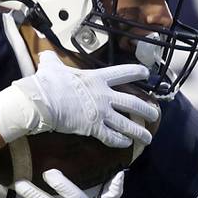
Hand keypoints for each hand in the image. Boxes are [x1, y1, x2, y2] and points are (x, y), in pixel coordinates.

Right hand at [0, 50, 158, 146]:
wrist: (42, 102)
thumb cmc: (47, 83)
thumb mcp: (52, 67)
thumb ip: (53, 60)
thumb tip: (45, 53)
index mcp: (97, 78)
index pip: (124, 72)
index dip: (138, 72)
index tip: (147, 74)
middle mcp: (104, 96)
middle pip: (133, 103)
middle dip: (147, 110)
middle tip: (155, 114)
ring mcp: (101, 113)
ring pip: (127, 124)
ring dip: (139, 131)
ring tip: (148, 137)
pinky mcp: (93, 128)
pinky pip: (111, 137)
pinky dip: (120, 142)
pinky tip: (126, 144)